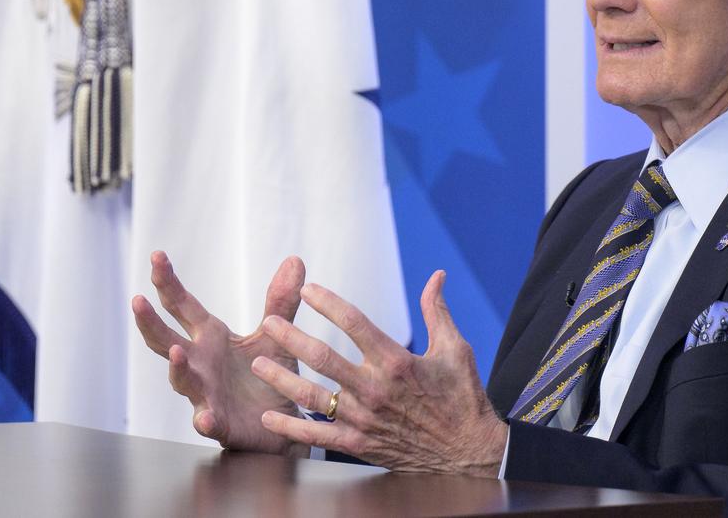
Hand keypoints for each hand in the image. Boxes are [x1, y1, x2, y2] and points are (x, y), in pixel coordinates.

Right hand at [131, 251, 308, 456]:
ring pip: (182, 380)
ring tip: (177, 352)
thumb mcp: (275, 335)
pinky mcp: (219, 423)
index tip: (157, 255)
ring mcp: (204, 393)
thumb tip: (295, 260)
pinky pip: (207, 421)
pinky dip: (204, 419)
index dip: (168, 282)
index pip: (182, 305)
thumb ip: (281, 301)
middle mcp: (199, 363)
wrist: (281, 422)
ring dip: (177, 367)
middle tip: (137, 301)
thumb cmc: (267, 375)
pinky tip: (204, 417)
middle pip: (165, 340)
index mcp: (210, 337)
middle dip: (150, 322)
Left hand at [250, 270, 508, 476]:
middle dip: (291, 338)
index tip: (307, 289)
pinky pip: (318, 435)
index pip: (355, 323)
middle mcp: (376, 389)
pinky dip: (292, 427)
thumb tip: (437, 275)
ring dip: (282, 378)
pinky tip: (269, 415)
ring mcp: (365, 419)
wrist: (469, 452)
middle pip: (323, 358)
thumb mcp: (455, 349)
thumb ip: (437, 310)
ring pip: (313, 397)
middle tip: (267, 322)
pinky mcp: (360, 444)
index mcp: (397, 361)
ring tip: (258, 363)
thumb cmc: (462, 397)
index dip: (328, 303)